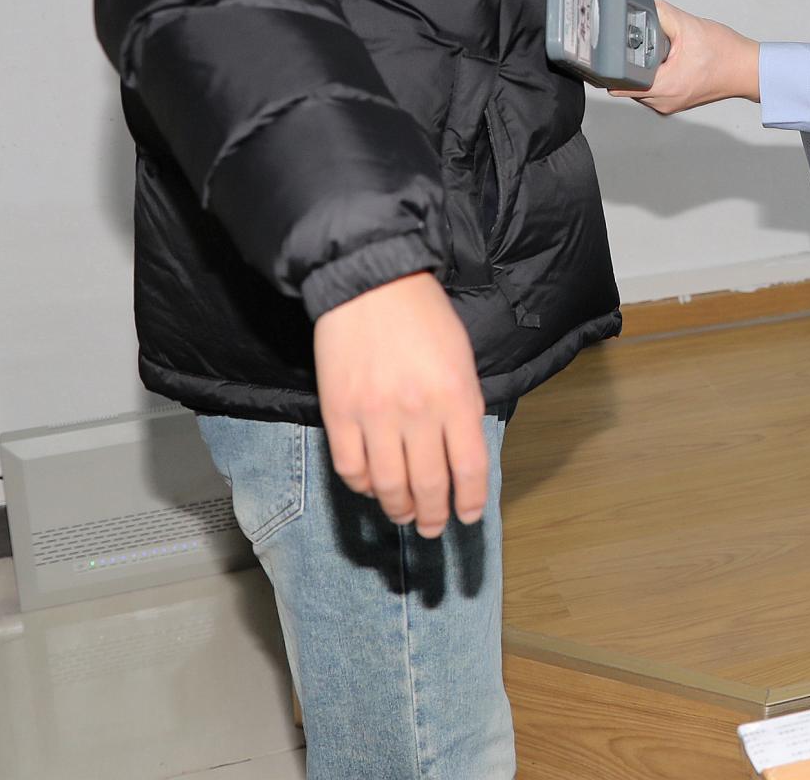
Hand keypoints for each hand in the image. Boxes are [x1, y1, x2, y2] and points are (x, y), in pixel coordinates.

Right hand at [314, 272, 487, 536]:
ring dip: (399, 510)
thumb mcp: (461, 358)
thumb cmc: (422, 315)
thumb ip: (463, 405)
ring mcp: (375, 415)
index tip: (468, 516)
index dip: (470, 501)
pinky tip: (372, 487)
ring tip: (405, 516)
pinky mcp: (340, 412)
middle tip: (434, 527)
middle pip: (429, 486)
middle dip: (434, 516)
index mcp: (456, 396)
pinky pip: (351, 468)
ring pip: (388, 486)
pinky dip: (363, 486)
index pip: (469, 468)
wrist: (371, 283)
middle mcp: (418, 412)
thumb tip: (460, 453)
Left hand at [627, 0, 760, 115]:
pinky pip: (652, 91)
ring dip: (642, 71)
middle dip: (630, 64)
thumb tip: (642, 7)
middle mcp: (664, 102)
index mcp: (665, 87)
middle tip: (644, 47)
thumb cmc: (726, 53)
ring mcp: (669, 105)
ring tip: (659, 54)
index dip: (614, 65)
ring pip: (639, 89)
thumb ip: (661, 13)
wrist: (747, 69)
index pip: (620, 84)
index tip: (617, 50)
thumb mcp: (689, 25)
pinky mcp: (674, 102)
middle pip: (627, 86)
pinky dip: (654, 76)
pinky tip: (666, 63)